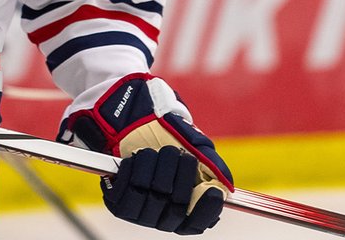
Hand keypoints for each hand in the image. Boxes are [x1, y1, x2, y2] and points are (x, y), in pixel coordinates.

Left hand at [61, 74, 232, 233]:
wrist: (132, 121)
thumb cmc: (166, 135)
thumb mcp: (194, 145)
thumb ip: (213, 165)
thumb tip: (226, 185)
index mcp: (184, 209)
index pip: (197, 223)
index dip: (206, 209)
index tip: (213, 191)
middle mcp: (163, 216)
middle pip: (175, 208)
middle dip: (179, 175)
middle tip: (175, 152)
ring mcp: (140, 212)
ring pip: (152, 199)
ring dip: (157, 168)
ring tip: (154, 151)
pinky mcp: (118, 203)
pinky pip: (128, 194)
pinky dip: (136, 169)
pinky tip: (136, 157)